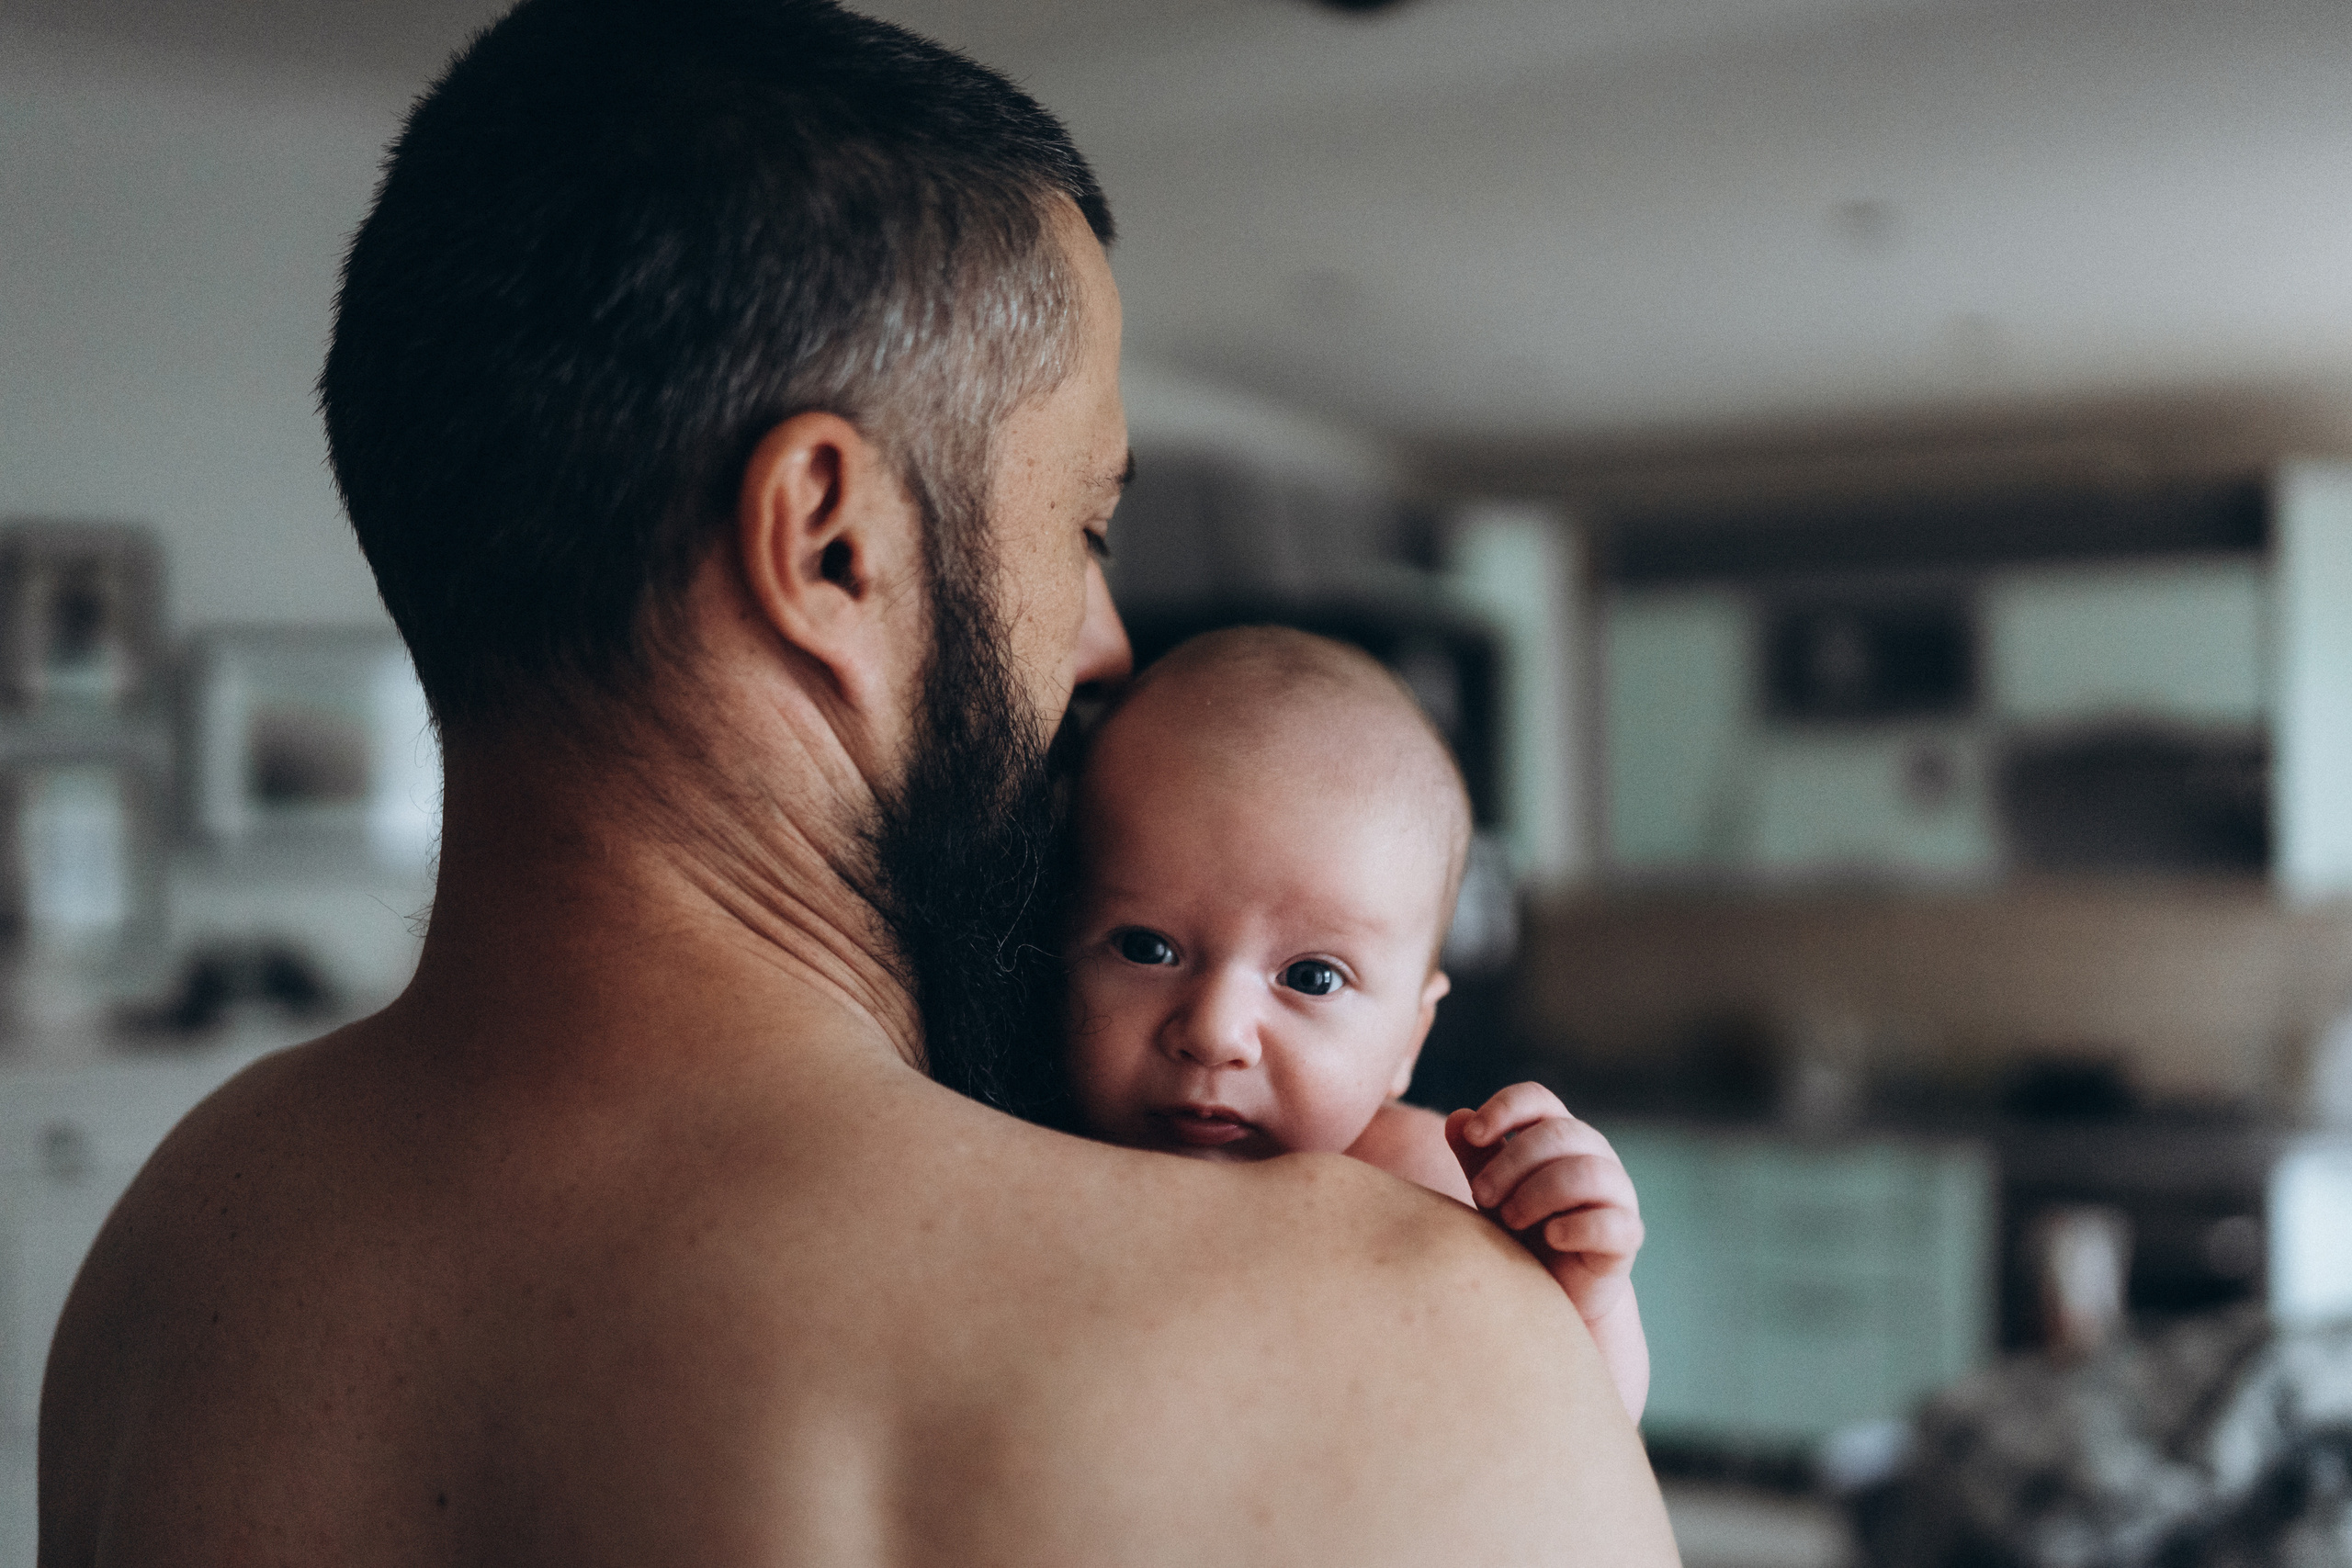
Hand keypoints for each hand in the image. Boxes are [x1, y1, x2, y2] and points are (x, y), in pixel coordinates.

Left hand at [1444, 1083, 1641, 1327]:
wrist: (1553, 1291)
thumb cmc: (1521, 1232)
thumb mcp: (1492, 1192)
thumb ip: (1476, 1157)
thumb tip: (1456, 1118)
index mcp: (1559, 1135)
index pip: (1537, 1099)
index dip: (1505, 1109)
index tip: (1473, 1135)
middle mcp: (1594, 1155)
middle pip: (1558, 1132)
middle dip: (1510, 1163)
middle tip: (1481, 1196)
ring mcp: (1616, 1194)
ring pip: (1586, 1172)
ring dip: (1538, 1194)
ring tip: (1509, 1221)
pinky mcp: (1626, 1236)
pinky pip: (1613, 1222)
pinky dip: (1577, 1228)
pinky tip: (1551, 1238)